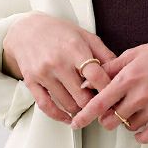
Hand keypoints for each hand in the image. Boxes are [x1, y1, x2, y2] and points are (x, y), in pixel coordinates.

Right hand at [2, 12, 117, 124]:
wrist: (27, 30)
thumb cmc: (59, 32)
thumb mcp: (86, 36)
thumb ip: (104, 54)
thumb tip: (120, 72)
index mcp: (75, 49)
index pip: (96, 76)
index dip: (108, 89)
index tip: (115, 95)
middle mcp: (58, 63)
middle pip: (82, 96)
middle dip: (95, 103)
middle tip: (102, 104)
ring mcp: (44, 74)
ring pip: (67, 104)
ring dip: (80, 110)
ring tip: (87, 106)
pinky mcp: (31, 83)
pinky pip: (46, 107)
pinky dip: (59, 116)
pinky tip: (68, 117)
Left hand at [69, 33, 147, 142]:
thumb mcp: (138, 51)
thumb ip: (113, 66)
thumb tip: (92, 77)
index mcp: (130, 76)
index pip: (100, 101)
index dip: (85, 114)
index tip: (77, 122)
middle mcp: (141, 93)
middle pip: (112, 119)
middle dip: (107, 118)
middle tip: (111, 111)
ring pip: (128, 127)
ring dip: (125, 123)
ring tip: (131, 111)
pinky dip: (140, 135)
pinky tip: (140, 126)